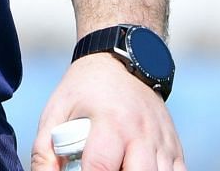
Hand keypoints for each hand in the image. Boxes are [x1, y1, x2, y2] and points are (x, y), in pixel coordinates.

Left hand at [30, 54, 186, 170]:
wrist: (122, 60)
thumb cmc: (84, 90)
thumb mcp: (56, 112)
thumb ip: (44, 151)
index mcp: (110, 121)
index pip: (101, 167)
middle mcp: (141, 131)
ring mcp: (163, 141)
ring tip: (117, 167)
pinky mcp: (175, 148)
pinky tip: (136, 169)